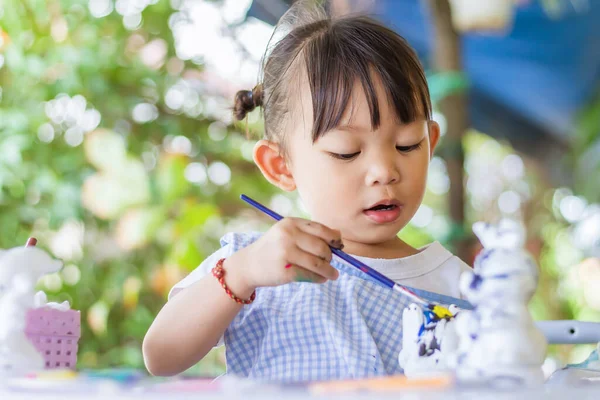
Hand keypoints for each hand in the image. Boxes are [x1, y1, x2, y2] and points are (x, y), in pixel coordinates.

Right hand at [226, 218, 342, 290]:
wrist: (249, 264)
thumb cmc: (273, 248)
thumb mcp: (287, 233)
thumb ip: (310, 233)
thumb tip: (339, 236)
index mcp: (290, 223)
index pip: (321, 229)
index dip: (334, 238)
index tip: (338, 246)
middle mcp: (288, 236)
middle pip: (321, 247)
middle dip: (330, 256)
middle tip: (330, 262)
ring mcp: (286, 254)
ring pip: (318, 263)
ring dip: (329, 270)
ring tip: (333, 274)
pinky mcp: (285, 271)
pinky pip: (310, 276)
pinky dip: (320, 278)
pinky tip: (322, 279)